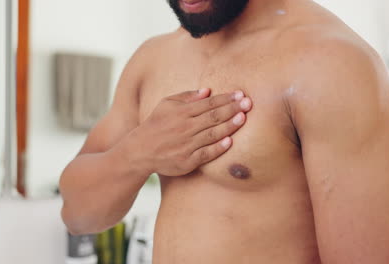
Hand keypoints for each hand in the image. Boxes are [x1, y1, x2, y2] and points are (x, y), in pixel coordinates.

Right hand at [137, 88, 251, 175]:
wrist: (140, 151)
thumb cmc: (156, 124)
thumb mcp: (166, 104)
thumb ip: (187, 97)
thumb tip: (207, 91)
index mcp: (181, 112)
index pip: (208, 103)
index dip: (226, 99)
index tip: (240, 94)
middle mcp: (185, 127)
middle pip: (213, 117)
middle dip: (232, 109)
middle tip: (248, 103)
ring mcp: (186, 145)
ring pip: (212, 134)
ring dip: (229, 126)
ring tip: (243, 118)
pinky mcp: (187, 161)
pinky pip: (206, 154)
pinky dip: (217, 148)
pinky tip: (229, 141)